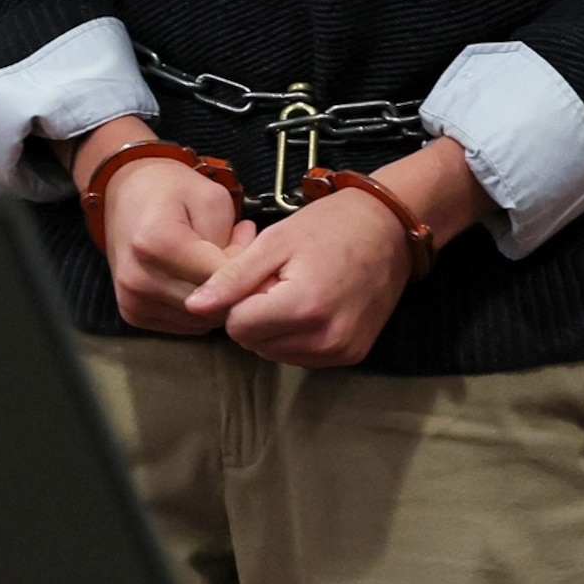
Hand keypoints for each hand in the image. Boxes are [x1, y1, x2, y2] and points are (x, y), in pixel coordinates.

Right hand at [80, 121, 254, 334]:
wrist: (127, 194)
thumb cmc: (171, 190)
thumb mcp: (212, 199)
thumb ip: (232, 243)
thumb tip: (247, 282)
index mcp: (155, 243)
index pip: (218, 277)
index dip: (243, 263)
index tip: (246, 240)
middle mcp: (138, 278)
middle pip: (210, 304)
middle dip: (231, 282)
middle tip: (233, 249)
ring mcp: (132, 300)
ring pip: (201, 320)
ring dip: (216, 297)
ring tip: (213, 260)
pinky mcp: (132, 314)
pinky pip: (184, 324)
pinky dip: (199, 307)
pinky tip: (195, 277)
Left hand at [184, 192, 415, 367]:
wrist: (389, 230)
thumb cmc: (330, 226)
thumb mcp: (275, 241)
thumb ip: (233, 278)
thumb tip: (193, 307)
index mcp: (302, 307)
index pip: (237, 327)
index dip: (240, 299)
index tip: (261, 275)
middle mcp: (324, 339)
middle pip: (255, 344)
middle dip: (257, 314)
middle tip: (282, 279)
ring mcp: (341, 352)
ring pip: (276, 354)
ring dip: (276, 327)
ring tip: (300, 289)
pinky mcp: (353, 356)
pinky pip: (303, 357)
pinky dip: (299, 335)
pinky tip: (315, 304)